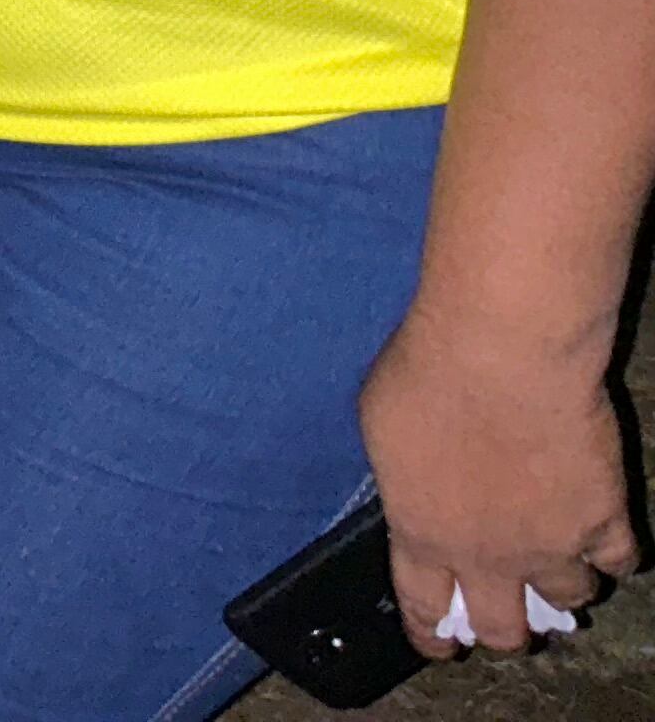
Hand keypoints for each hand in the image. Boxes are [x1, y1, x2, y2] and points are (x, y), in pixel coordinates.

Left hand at [361, 311, 636, 653]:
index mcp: (422, 534)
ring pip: (570, 598)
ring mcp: (553, 543)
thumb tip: (412, 491)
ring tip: (558, 565)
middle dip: (505, 632)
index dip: (432, 634)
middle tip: (508, 620)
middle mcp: (489, 555)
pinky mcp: (605, 519)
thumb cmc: (426, 375)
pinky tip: (604, 538)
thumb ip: (402, 479)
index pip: (425, 607)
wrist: (502, 354)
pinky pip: (619, 559)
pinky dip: (612, 553)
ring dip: (562, 586)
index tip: (440, 646)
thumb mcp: (381, 429)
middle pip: (504, 629)